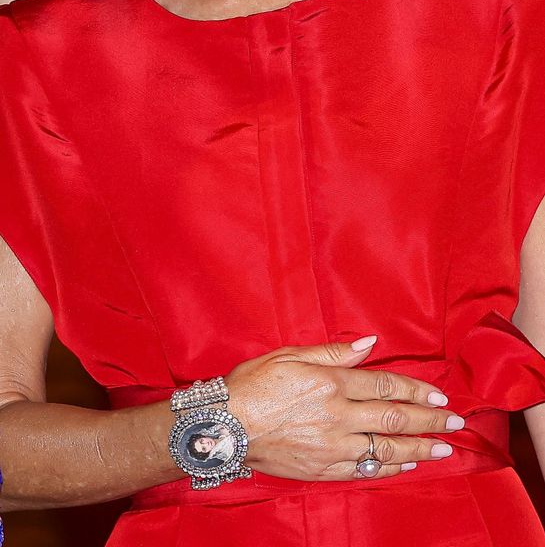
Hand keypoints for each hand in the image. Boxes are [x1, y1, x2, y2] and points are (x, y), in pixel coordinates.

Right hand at [225, 336, 463, 480]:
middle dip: (429, 420)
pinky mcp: (322, 469)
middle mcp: (337, 416)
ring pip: (385, 448)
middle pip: (393, 418)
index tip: (439, 396)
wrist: (222, 428)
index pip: (385, 385)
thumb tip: (369, 344)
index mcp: (330, 382)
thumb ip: (332, 351)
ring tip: (442, 448)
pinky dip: (389, 466)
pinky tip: (405, 464)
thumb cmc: (252, 385)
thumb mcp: (289, 355)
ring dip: (418, 447)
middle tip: (454, 422)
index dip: (416, 391)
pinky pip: (365, 469)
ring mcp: (331, 446)